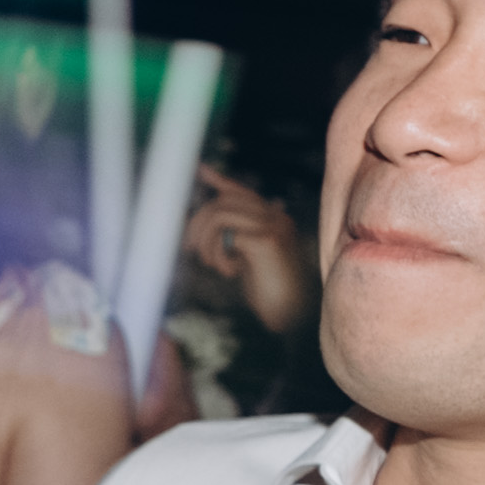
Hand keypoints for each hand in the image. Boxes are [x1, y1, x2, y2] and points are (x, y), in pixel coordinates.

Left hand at [180, 163, 315, 339]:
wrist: (293, 315)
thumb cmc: (268, 289)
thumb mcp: (246, 256)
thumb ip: (232, 236)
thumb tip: (201, 222)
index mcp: (271, 217)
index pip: (240, 190)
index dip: (218, 179)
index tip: (199, 169)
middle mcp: (275, 216)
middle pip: (221, 202)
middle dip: (197, 225)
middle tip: (191, 250)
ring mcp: (274, 226)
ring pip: (219, 215)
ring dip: (206, 243)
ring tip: (214, 265)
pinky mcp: (268, 241)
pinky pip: (227, 236)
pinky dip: (219, 256)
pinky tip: (231, 272)